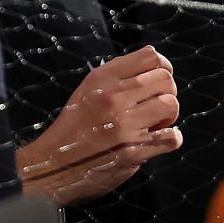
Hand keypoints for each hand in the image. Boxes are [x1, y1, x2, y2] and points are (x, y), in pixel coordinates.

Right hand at [17, 46, 183, 206]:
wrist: (51, 166)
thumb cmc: (73, 129)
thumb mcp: (87, 92)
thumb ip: (117, 78)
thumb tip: (155, 68)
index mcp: (102, 78)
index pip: (151, 56)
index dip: (163, 68)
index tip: (156, 84)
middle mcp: (112, 97)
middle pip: (166, 79)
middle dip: (167, 94)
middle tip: (153, 109)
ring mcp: (123, 124)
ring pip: (171, 105)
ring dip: (168, 117)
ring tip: (153, 125)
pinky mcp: (132, 151)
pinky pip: (172, 137)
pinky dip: (171, 139)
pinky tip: (157, 141)